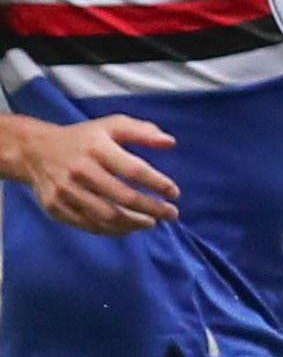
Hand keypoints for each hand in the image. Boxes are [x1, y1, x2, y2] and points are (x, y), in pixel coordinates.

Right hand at [5, 114, 178, 233]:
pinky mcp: (56, 207)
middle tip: (171, 214)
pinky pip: (90, 225)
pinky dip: (113, 230)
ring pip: (108, 216)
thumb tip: (170, 142)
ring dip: (136, 224)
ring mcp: (66, 191)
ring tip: (152, 222)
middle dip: (154, 209)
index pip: (134, 170)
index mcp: (96, 148)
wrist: (35, 150)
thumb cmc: (83, 139)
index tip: (175, 193)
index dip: (158, 184)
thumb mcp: (111, 126)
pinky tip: (128, 227)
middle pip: (124, 197)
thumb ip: (142, 132)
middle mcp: (80, 170)